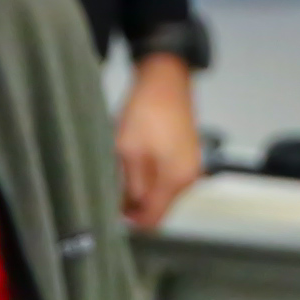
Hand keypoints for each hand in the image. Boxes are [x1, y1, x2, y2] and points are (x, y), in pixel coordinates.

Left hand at [117, 53, 201, 230]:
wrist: (165, 76)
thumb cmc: (146, 111)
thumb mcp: (128, 152)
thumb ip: (130, 188)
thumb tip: (127, 214)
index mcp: (176, 181)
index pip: (153, 221)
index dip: (129, 222)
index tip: (110, 212)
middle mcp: (188, 178)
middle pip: (157, 208)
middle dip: (134, 204)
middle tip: (111, 185)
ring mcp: (189, 166)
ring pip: (160, 192)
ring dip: (140, 187)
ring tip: (122, 166)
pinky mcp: (186, 154)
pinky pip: (165, 176)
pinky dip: (148, 173)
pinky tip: (136, 156)